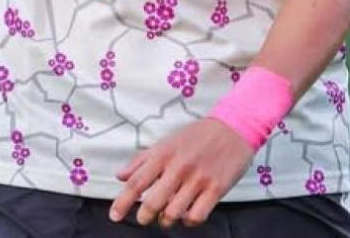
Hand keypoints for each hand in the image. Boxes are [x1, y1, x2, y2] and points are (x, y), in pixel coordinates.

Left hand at [109, 117, 253, 228]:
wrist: (234, 127)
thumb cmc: (198, 135)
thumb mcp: (167, 142)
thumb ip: (142, 160)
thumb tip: (120, 176)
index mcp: (164, 154)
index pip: (137, 182)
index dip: (122, 202)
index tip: (114, 216)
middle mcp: (179, 167)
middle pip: (152, 202)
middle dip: (144, 216)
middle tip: (144, 218)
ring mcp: (199, 179)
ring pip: (173, 213)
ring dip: (165, 220)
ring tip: (166, 217)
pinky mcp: (217, 188)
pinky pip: (197, 216)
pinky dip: (188, 221)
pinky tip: (187, 215)